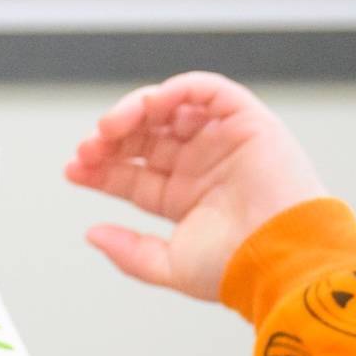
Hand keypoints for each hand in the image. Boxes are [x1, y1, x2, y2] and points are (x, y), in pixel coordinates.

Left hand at [64, 72, 328, 302]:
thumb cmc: (236, 266)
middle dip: (109, 138)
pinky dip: (175, 89)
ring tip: (111, 128)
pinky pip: (206, 90)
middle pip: (142, 137)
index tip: (73, 169)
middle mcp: (200, 165)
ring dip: (133, 111)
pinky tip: (149, 107)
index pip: (130, 173)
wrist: (283, 256)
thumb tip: (92, 233)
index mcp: (183, 196)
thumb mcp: (170, 265)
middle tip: (89, 149)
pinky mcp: (246, 120)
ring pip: (167, 109)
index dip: (98, 168)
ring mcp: (221, 140)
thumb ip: (129, 252)